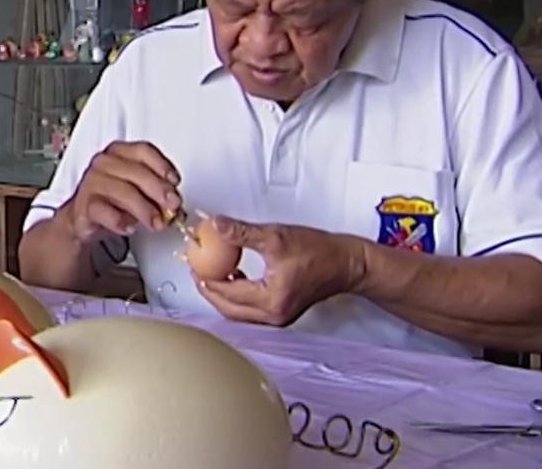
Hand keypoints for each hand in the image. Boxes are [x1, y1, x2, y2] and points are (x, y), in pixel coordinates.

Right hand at [59, 141, 182, 245]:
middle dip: (159, 190)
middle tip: (173, 206)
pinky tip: (129, 228)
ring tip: (156, 223)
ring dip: (144, 210)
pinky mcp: (84, 204)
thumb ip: (156, 189)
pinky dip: (120, 221)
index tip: (175, 182)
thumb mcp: (139, 189)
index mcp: (119, 152)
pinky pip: (104, 211)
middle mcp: (104, 162)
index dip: (162, 165)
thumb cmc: (114, 199)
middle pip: (137, 172)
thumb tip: (174, 200)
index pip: (144, 151)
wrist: (85, 217)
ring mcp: (92, 181)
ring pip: (123, 191)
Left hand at [194, 217, 366, 325]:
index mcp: (271, 300)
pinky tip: (234, 277)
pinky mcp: (282, 312)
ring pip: (238, 313)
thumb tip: (215, 225)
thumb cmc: (319, 251)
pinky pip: (250, 310)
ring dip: (222, 295)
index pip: (227, 293)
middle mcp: (274, 315)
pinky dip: (237, 296)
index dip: (206, 277)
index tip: (194, 264)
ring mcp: (279, 317)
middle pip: (228, 309)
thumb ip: (241, 232)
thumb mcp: (275, 236)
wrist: (347, 262)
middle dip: (209, 290)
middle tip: (197, 272)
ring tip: (211, 273)